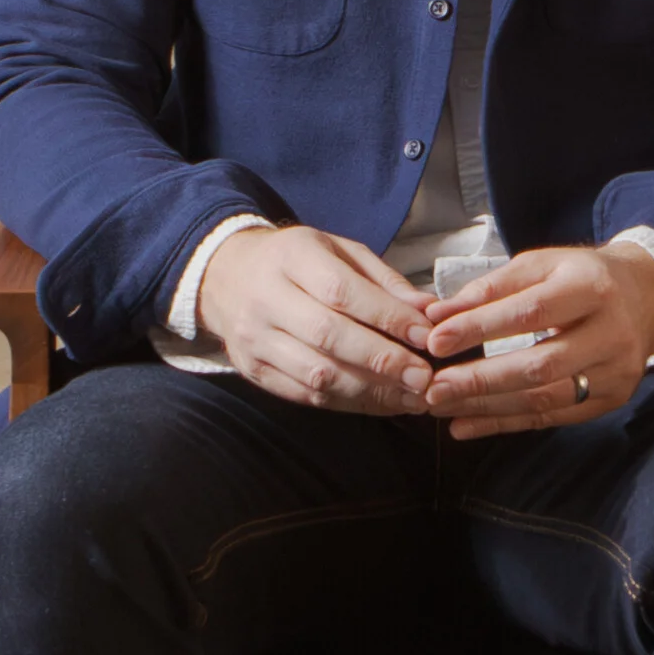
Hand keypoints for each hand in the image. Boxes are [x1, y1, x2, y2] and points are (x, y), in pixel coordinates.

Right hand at [201, 224, 435, 413]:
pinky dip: (348, 403)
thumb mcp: (338, 250)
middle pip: (328, 336)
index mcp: (291, 257)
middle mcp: (266, 299)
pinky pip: (305, 395)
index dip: (386, 317)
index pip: (341, 292)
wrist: (225, 276)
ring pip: (316, 373)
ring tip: (410, 398)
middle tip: (423, 377)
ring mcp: (255, 339)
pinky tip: (381, 404)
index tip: (425, 336)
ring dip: (370, 391)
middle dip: (382, 360)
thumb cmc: (296, 261)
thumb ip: (383, 280)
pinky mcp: (254, 371)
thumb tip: (427, 311)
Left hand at [421, 244, 653, 439]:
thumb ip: (490, 288)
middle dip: (481, 380)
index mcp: (592, 287)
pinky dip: (505, 424)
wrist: (648, 297)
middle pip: (541, 365)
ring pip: (545, 398)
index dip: (481, 328)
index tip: (436, 340)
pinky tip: (466, 425)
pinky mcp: (612, 399)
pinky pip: (552, 418)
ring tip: (441, 407)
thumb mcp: (542, 265)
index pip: (531, 312)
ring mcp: (616, 371)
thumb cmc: (583, 277)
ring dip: (487, 407)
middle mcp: (611, 332)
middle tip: (433, 388)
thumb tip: (436, 313)